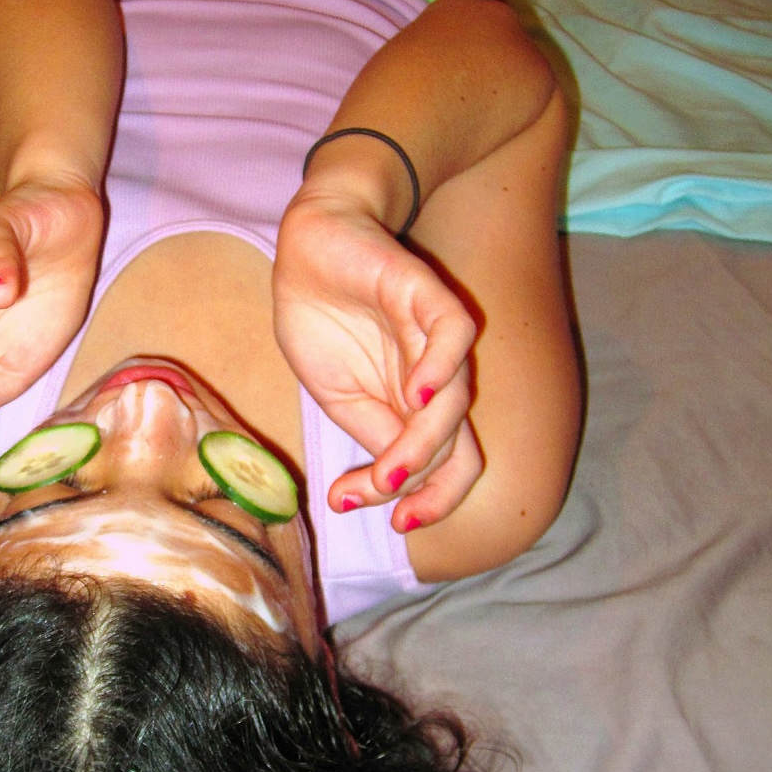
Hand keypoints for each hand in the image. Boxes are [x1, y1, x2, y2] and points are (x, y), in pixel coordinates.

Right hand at [274, 182, 481, 531]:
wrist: (310, 246)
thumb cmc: (322, 319)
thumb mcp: (336, 396)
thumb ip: (369, 435)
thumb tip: (377, 490)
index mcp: (413, 409)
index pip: (445, 465)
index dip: (431, 500)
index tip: (393, 525)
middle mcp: (434, 381)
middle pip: (462, 445)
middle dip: (437, 489)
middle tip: (400, 515)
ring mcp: (435, 341)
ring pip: (455, 401)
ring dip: (424, 445)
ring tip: (390, 474)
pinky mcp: (428, 296)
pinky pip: (453, 336)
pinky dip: (442, 368)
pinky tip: (417, 395)